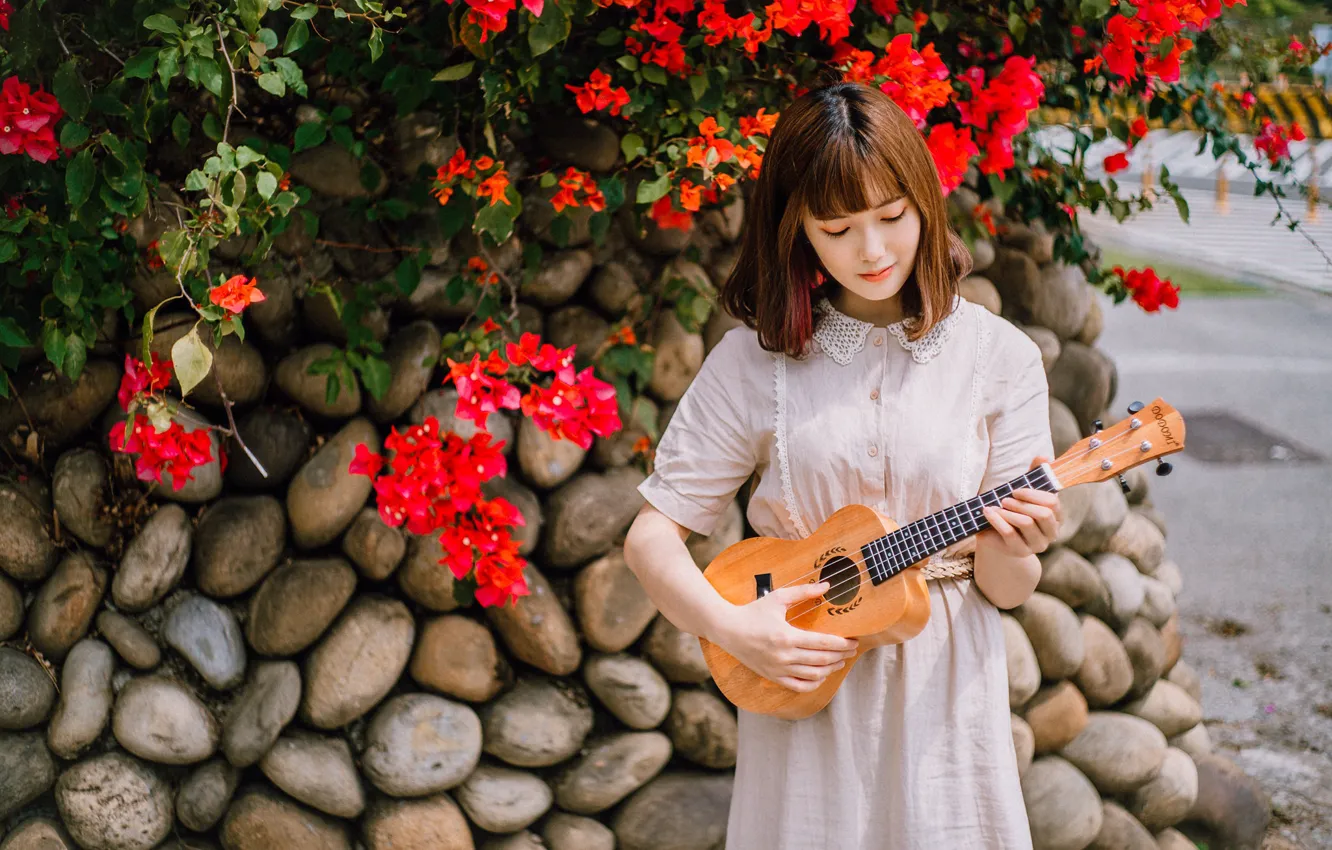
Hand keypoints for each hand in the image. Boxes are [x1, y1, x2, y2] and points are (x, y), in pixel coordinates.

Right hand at [713, 582, 858, 692]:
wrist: (727, 629)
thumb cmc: (753, 611)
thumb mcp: (777, 598)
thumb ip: (803, 592)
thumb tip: (827, 586)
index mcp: (786, 636)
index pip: (823, 643)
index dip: (842, 644)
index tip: (854, 641)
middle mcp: (783, 656)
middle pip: (822, 660)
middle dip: (841, 655)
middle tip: (852, 650)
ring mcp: (778, 669)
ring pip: (813, 675)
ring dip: (831, 669)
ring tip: (840, 661)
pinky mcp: (773, 677)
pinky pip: (799, 686)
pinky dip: (814, 683)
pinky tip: (822, 674)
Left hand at [979, 456, 1061, 556]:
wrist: (997, 534)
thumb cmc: (1013, 509)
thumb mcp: (1023, 492)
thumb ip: (1035, 474)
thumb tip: (1045, 457)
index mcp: (1056, 517)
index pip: (1053, 503)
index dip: (1033, 494)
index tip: (1015, 490)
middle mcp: (1051, 533)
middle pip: (1043, 514)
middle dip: (1022, 503)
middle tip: (1005, 499)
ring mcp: (1037, 545)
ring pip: (1027, 523)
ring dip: (1009, 511)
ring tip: (996, 506)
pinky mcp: (1020, 551)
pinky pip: (1010, 533)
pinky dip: (997, 520)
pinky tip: (988, 512)